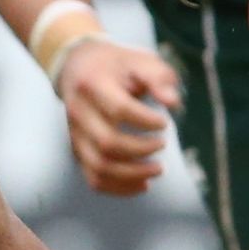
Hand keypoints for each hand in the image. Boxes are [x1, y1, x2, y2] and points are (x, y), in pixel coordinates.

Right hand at [55, 38, 180, 196]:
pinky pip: (94, 178)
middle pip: (107, 143)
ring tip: (157, 169)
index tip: (164, 121)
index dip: (146, 121)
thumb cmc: (117, 66)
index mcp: (92, 84)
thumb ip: (159, 78)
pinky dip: (119, 187)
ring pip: (99, 166)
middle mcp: (78, 111)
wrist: (78, 67)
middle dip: (141, 149)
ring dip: (132, 174)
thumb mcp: (140, 61)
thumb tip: (173, 102)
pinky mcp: (77, 150)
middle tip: (162, 144)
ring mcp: (75, 134)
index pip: (118, 109)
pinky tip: (142, 184)